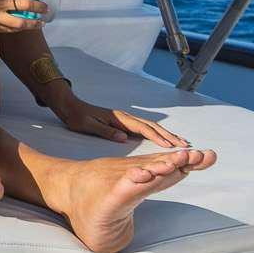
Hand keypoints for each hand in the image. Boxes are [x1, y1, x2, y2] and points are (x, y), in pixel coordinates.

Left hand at [47, 87, 189, 147]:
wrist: (69, 106)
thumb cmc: (76, 116)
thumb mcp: (87, 125)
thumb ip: (105, 131)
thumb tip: (124, 137)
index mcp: (118, 118)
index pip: (142, 128)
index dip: (157, 137)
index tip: (170, 146)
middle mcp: (124, 117)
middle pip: (151, 126)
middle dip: (168, 135)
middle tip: (184, 145)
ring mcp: (125, 119)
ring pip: (150, 126)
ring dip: (165, 134)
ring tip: (179, 143)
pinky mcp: (123, 122)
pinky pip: (144, 128)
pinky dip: (156, 133)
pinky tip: (162, 140)